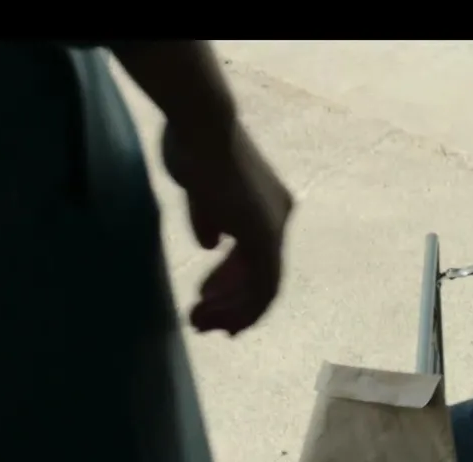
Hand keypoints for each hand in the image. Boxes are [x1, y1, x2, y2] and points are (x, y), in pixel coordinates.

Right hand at [162, 120, 293, 336]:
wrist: (201, 127)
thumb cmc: (193, 148)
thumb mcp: (200, 191)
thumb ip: (209, 218)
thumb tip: (211, 244)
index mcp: (267, 207)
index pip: (256, 257)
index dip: (234, 285)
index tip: (209, 301)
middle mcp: (278, 218)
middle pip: (261, 276)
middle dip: (232, 305)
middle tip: (204, 324)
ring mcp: (274, 227)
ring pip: (261, 287)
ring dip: (230, 310)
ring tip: (199, 323)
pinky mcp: (264, 235)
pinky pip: (260, 284)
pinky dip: (237, 303)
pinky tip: (211, 312)